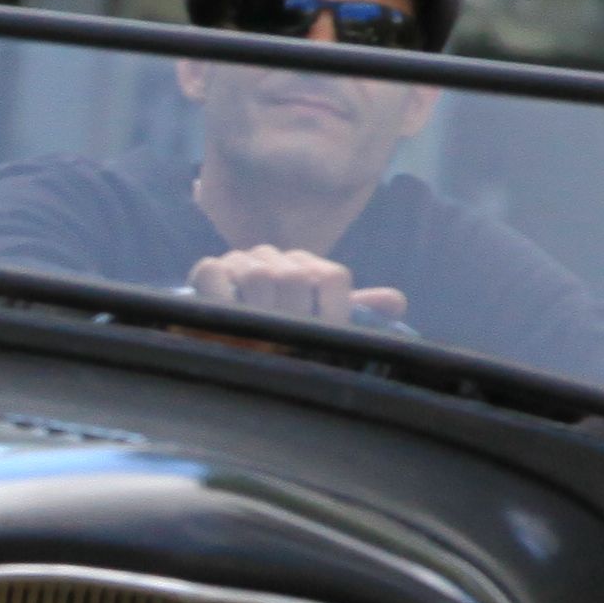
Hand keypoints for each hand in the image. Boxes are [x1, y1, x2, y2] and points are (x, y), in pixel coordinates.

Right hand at [189, 245, 406, 331]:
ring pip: (259, 275)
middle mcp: (276, 258)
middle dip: (292, 316)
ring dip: (259, 312)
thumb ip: (356, 315)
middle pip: (296, 275)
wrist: (226, 344)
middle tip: (283, 342)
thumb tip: (396, 301)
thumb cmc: (280, 340)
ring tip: (255, 335)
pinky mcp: (206, 271)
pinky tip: (228, 316)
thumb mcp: (320, 329)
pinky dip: (220, 295)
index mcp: (307, 267)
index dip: (331, 310)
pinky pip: (214, 272)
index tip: (319, 335)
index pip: (332, 277)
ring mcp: (241, 262)